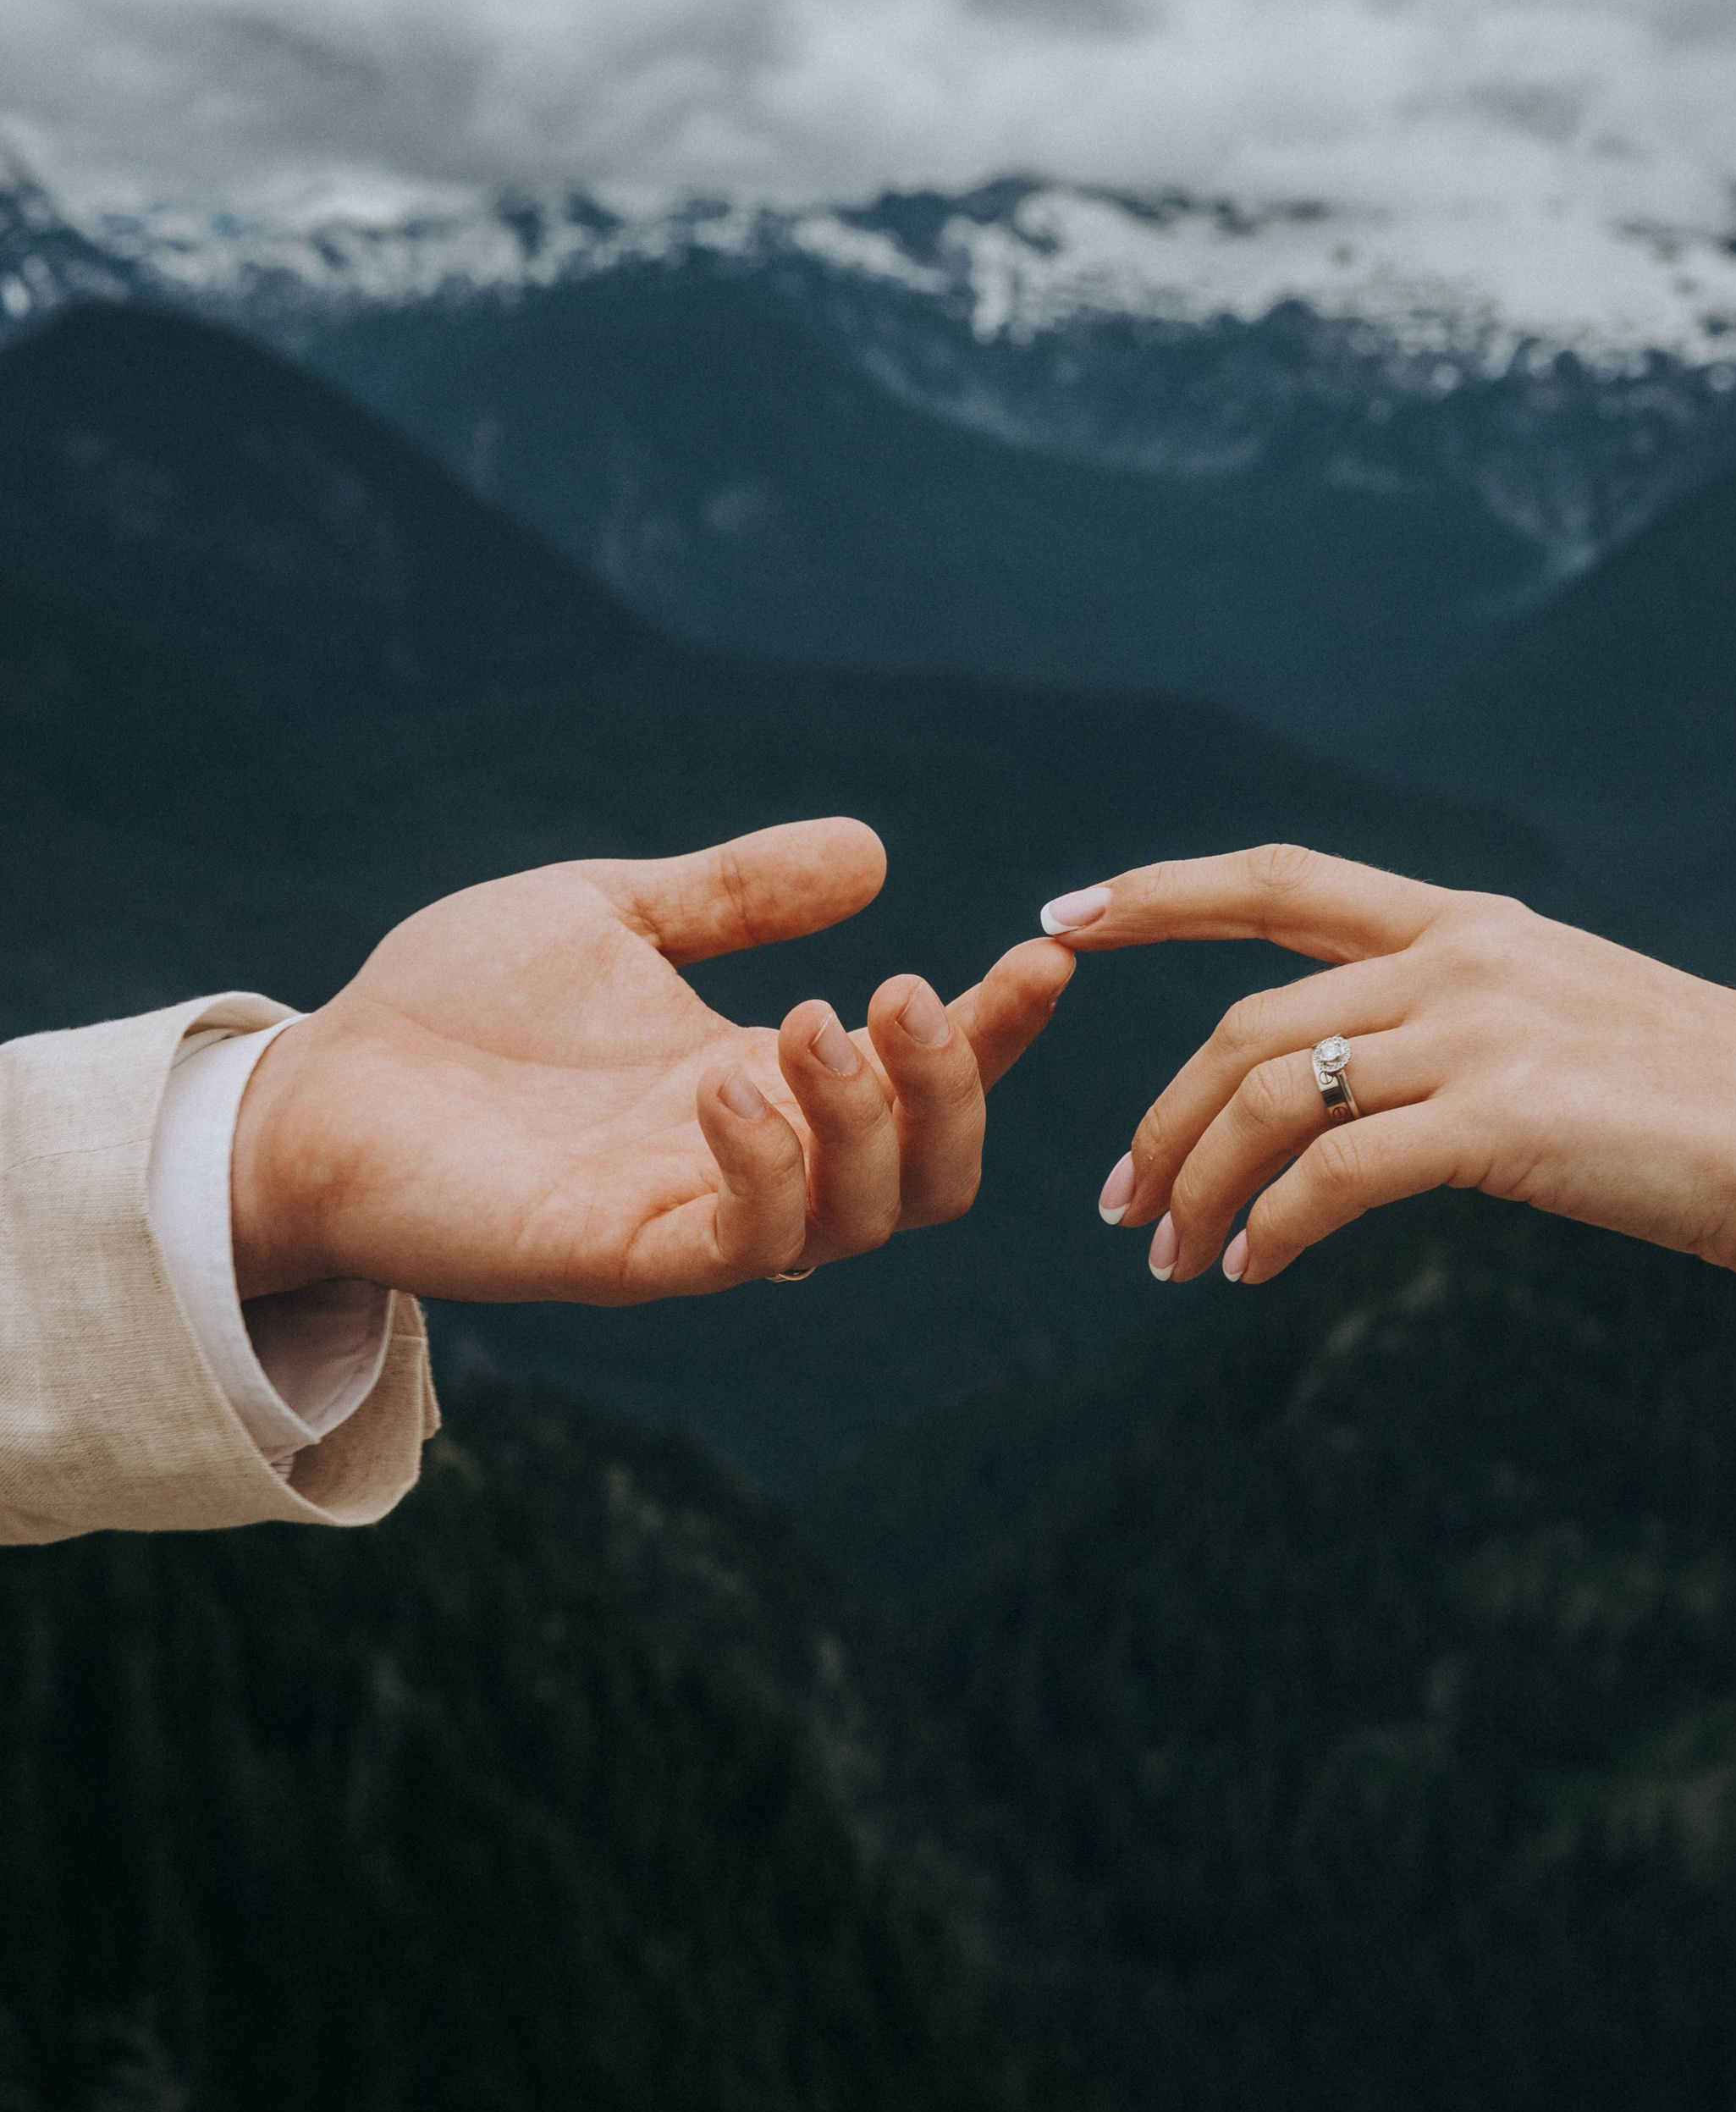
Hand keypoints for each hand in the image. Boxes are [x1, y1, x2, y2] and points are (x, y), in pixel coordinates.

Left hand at [232, 818, 1073, 1303]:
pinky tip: (732, 1082)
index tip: (1043, 954)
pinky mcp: (620, 1258)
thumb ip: (736, 893)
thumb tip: (871, 852)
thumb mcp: (615, 914)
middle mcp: (750, 1162)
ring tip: (815, 1022)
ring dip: (868, 1123)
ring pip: (857, 1222)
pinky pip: (741, 1245)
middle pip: (930, 1177)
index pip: (926, 1079)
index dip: (1001, 1032)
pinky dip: (769, 1168)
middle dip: (954, 1091)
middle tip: (913, 991)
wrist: (316, 1083)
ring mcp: (692, 1217)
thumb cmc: (454, 1007)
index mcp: (765, 1081)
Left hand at [1053, 843, 1735, 1300]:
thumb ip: (1461, 1024)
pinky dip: (1271, 1227)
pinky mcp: (1504, 1122)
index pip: (1274, 878)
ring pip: (1268, 1100)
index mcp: (1468, 923)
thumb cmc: (1704, 1104)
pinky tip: (1251, 1272)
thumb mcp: (1568, 1022)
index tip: (1058, 921)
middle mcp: (1460, 959)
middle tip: (1116, 1204)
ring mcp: (1481, 1034)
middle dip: (1158, 1116)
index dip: (1155, 896)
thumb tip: (1365, 1079)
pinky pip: (1333, 1177)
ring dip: (1196, 1187)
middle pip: (1244, 1026)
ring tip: (1169, 1261)